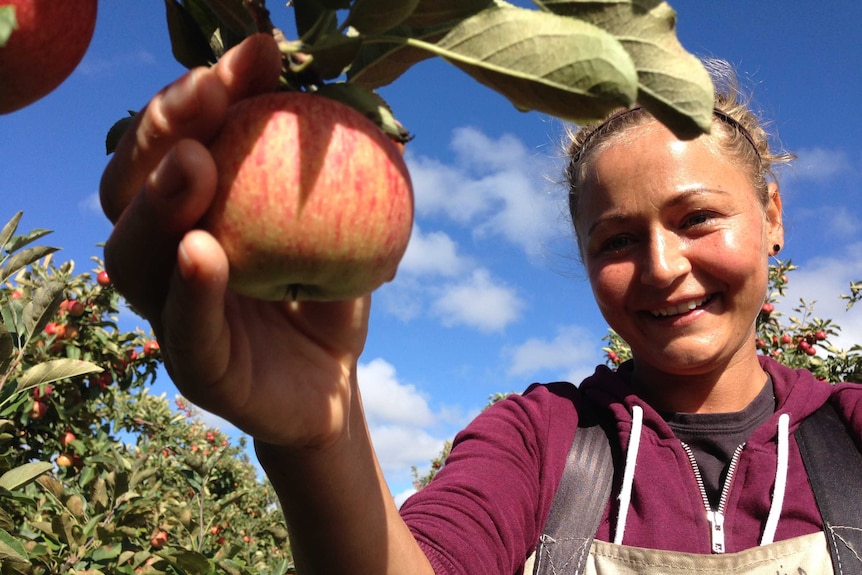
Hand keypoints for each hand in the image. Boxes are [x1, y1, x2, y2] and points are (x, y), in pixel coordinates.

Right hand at [100, 34, 370, 447]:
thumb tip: (350, 89)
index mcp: (191, 216)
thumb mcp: (342, 224)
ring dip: (158, 205)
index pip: (173, 146)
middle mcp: (165, 259)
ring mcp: (174, 315)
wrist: (332, 387)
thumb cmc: (328, 297)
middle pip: (130, 190)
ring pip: (134, 260)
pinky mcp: (199, 371)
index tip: (253, 55)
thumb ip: (335, 169)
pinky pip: (184, 331)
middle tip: (205, 92)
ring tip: (193, 163)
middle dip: (162, 133)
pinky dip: (192, 290)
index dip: (200, 96)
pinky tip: (203, 252)